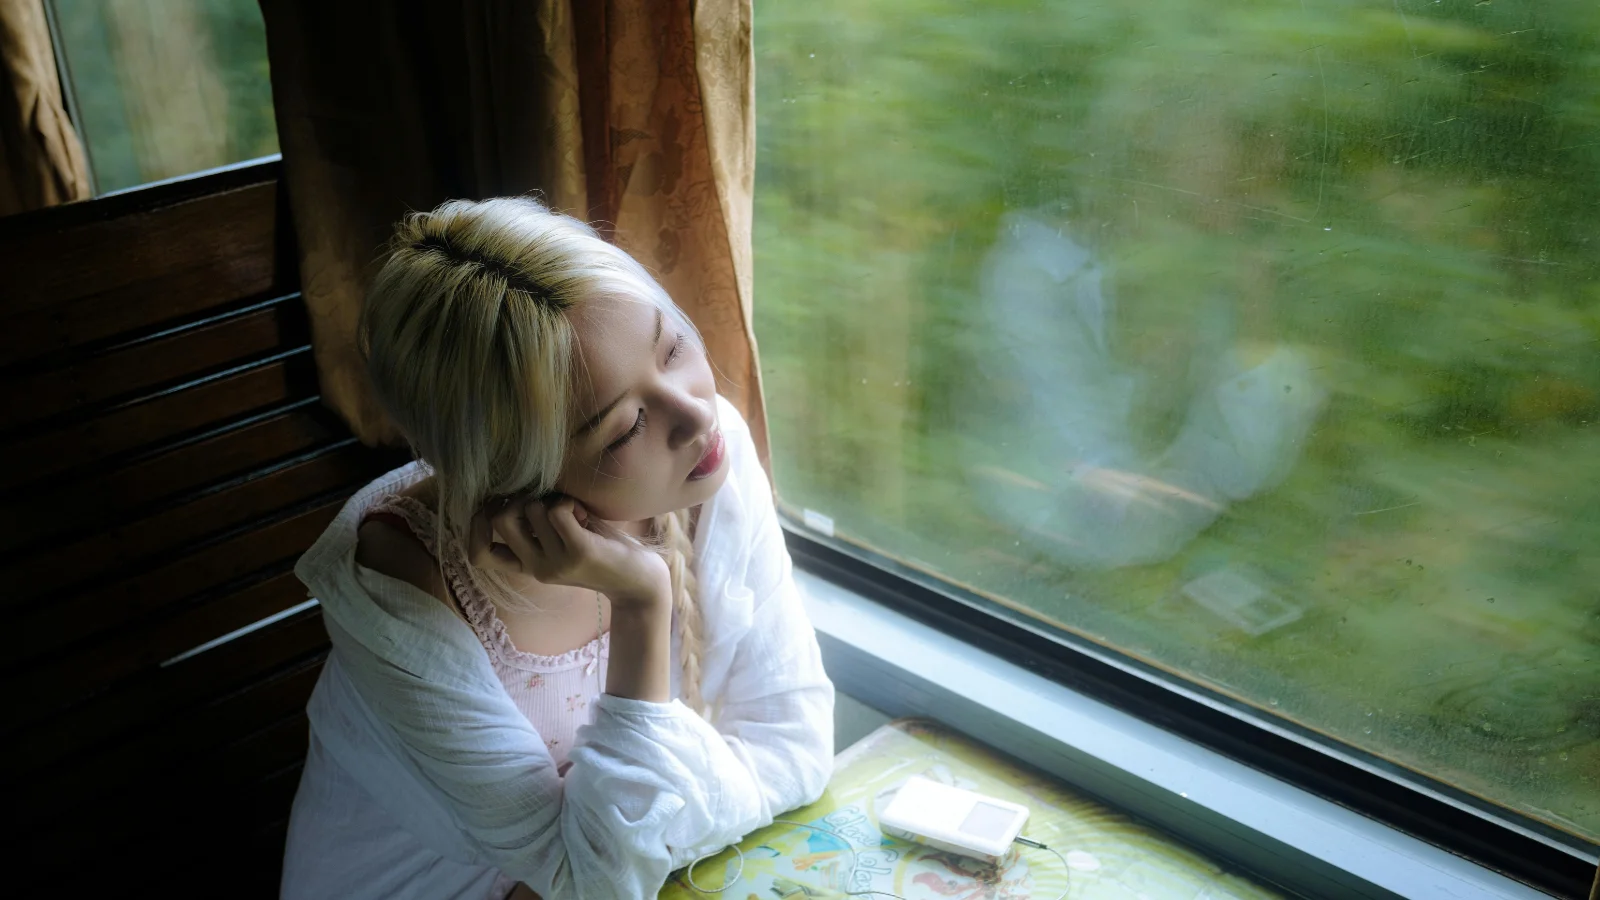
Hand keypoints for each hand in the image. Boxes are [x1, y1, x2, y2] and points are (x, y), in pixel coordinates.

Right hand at [467, 493, 668, 608]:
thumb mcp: (561, 539)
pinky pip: (557, 511)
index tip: (494, 508)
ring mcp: (556, 563)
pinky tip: (584, 516)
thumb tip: (510, 490)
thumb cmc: (602, 548)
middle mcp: (537, 569)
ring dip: (555, 500)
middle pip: (500, 520)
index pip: (480, 554)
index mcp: (529, 566)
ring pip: (533, 509)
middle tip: (546, 502)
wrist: (640, 579)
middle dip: (520, 498)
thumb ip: (535, 525)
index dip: (475, 526)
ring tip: (576, 514)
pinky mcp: (577, 553)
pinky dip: (570, 503)